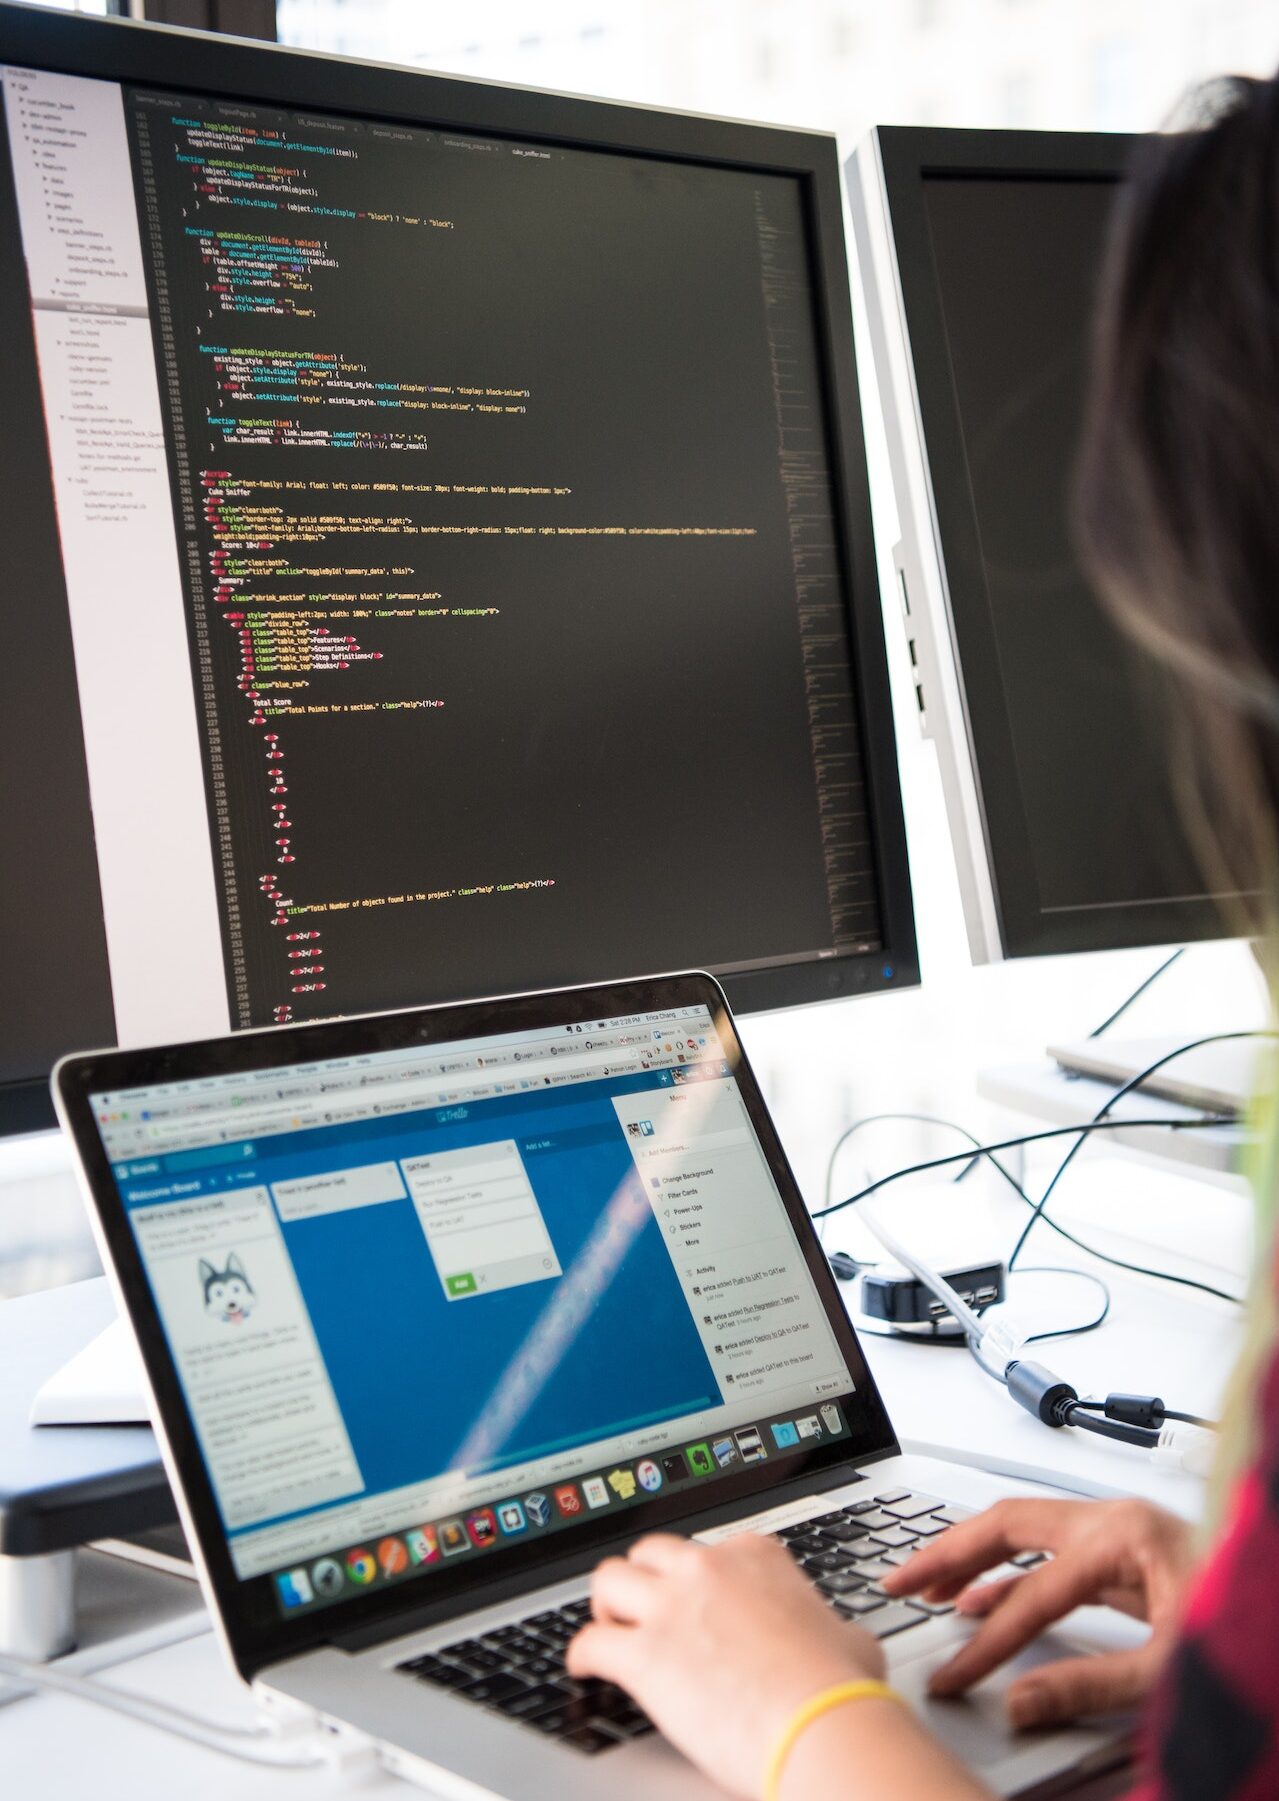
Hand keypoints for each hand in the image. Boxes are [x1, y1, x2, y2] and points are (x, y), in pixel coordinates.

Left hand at [566, 1531, 884, 1797]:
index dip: (698, 1581)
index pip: (708, 1551)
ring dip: (606, 1605)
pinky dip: (581, 1655)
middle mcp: (708, 1569)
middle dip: (644, 1579)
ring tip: (609, 1629)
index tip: (696, 1602)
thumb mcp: (848, 1637)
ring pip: (609, 1579)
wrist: (822, 1724)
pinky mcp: (645, 1654)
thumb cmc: (840, 1689)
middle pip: (651, 1553)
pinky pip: (589, 1641)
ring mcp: (673, 1606)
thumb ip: (828, 1626)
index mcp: (755, 1556)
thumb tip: (839, 1641)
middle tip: (643, 1609)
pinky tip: (585, 1667)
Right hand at [880, 1497, 1196, 1727]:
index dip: (988, 1643)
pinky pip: (1048, 1555)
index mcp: (1123, 1535)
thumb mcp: (1170, 1668)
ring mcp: (1120, 1533)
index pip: (1033, 1591)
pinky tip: (981, 1602)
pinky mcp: (1126, 1555)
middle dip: (948, 1553)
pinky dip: (1008, 1576)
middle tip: (899, 1582)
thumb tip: (1021, 1703)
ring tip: (923, 1586)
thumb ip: (1093, 1686)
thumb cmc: (1246, 1625)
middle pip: (1008, 1524)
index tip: (954, 1678)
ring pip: (1024, 1532)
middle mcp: (1114, 1520)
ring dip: (970, 1557)